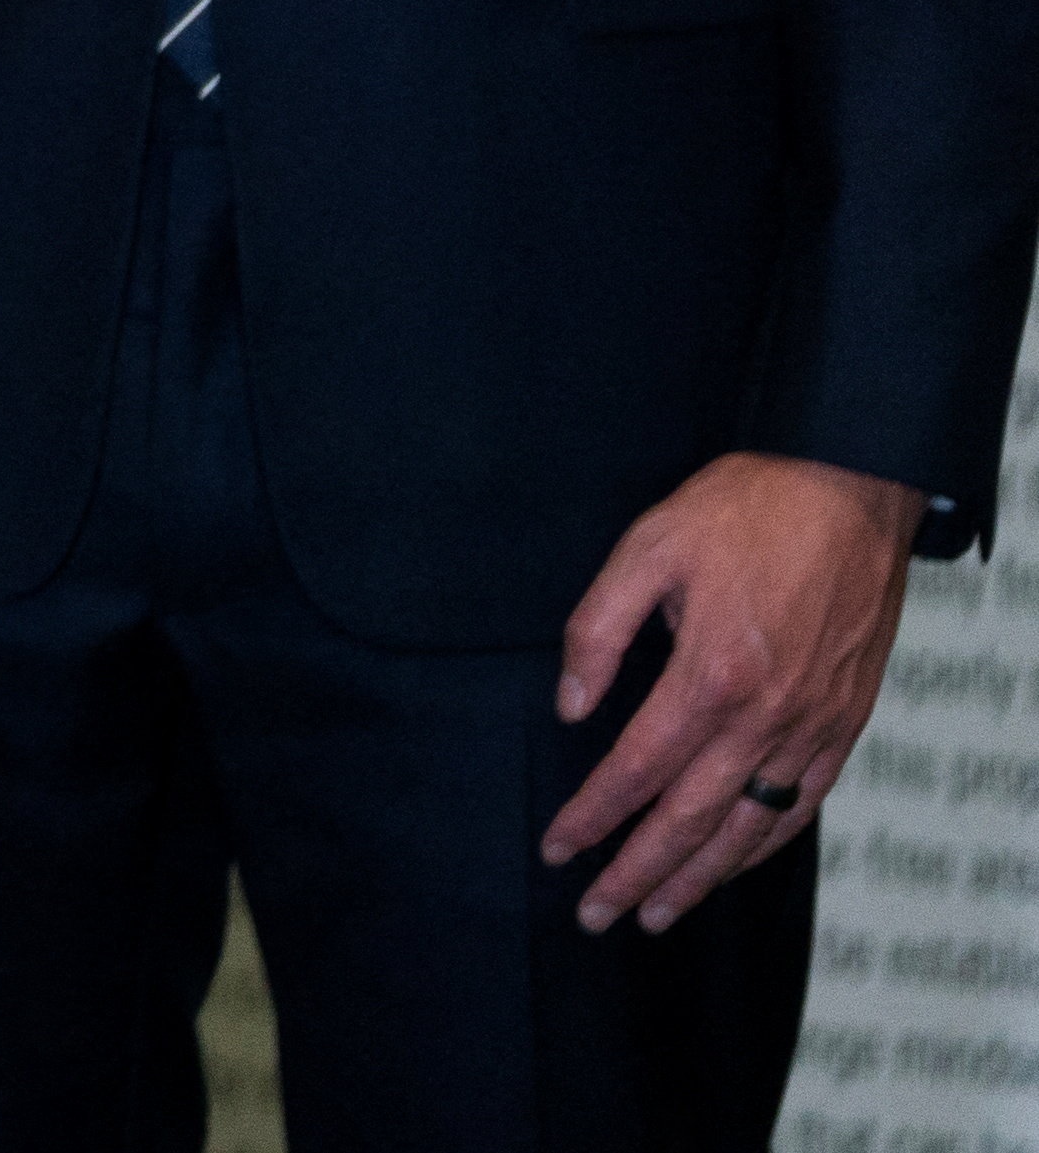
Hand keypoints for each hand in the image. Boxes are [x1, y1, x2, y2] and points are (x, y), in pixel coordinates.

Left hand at [541, 451, 917, 931]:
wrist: (848, 491)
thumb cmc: (743, 511)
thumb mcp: (646, 548)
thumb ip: (598, 630)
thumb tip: (570, 704)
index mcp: (710, 675)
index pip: (637, 770)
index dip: (594, 816)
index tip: (558, 851)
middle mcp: (766, 715)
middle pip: (691, 818)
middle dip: (639, 873)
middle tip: (597, 916)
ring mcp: (812, 725)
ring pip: (750, 826)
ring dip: (701, 877)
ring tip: (658, 914)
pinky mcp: (844, 723)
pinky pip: (802, 803)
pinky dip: (764, 844)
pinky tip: (733, 863)